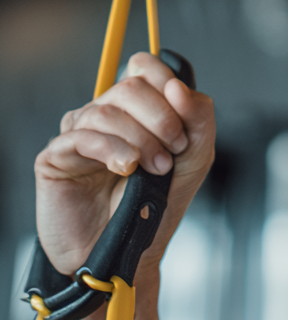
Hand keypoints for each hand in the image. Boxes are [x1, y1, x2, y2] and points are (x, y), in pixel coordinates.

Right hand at [34, 52, 215, 277]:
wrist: (129, 252)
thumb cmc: (158, 204)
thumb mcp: (195, 158)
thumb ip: (198, 117)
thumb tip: (177, 84)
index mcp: (138, 109)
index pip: (145, 67)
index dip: (166, 82)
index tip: (183, 120)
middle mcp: (106, 116)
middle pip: (129, 86)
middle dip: (160, 118)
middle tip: (173, 151)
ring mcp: (79, 134)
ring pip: (105, 110)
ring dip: (140, 139)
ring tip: (154, 169)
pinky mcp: (56, 157)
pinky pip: (80, 136)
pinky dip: (112, 149)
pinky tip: (126, 169)